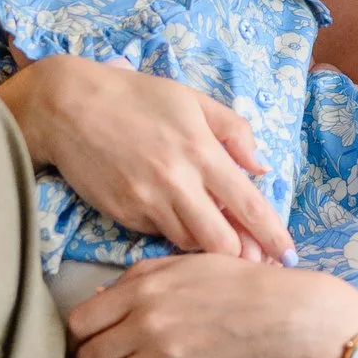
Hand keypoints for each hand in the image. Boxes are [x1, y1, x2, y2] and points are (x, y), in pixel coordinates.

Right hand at [0, 57, 294, 261]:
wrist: (68, 107)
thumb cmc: (135, 97)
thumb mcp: (191, 100)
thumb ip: (233, 131)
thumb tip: (260, 166)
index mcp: (201, 150)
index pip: (248, 204)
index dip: (272, 234)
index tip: (289, 254)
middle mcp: (177, 181)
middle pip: (222, 241)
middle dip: (242, 254)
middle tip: (254, 260)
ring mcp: (147, 202)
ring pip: (190, 243)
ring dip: (207, 246)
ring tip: (218, 243)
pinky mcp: (123, 214)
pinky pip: (158, 234)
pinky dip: (173, 233)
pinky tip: (176, 223)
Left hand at [63, 253, 357, 357]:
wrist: (291, 319)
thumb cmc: (243, 286)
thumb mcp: (188, 265)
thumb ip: (140, 276)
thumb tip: (99, 296)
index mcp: (143, 288)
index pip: (80, 320)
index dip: (72, 339)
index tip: (77, 347)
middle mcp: (145, 323)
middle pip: (87, 357)